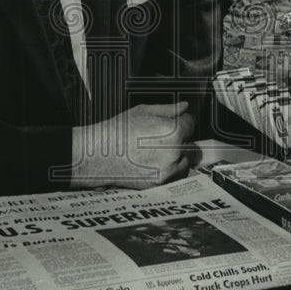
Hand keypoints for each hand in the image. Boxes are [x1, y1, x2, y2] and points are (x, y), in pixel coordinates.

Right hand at [71, 101, 195, 189]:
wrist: (98, 155)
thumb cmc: (118, 130)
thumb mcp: (143, 111)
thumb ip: (168, 109)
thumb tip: (184, 107)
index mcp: (172, 130)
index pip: (191, 123)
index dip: (183, 121)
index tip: (176, 122)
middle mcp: (174, 151)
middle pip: (190, 142)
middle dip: (181, 139)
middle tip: (162, 137)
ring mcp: (168, 169)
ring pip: (186, 160)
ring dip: (178, 155)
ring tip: (156, 150)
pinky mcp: (161, 183)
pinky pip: (175, 174)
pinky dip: (169, 168)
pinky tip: (153, 161)